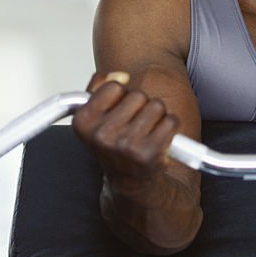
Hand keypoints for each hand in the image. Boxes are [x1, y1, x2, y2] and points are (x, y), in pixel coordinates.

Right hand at [71, 71, 179, 185]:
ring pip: (156, 105)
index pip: (113, 86)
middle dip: (140, 105)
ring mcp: (126, 145)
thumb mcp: (95, 114)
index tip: (118, 110)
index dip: (120, 95)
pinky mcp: (150, 153)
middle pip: (138, 95)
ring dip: (157, 115)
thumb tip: (121, 75)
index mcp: (84, 122)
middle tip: (134, 124)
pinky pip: (171, 121)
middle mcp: (103, 135)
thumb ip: (99, 85)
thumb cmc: (114, 144)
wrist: (128, 181)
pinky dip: (170, 127)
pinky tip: (158, 139)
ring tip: (146, 131)